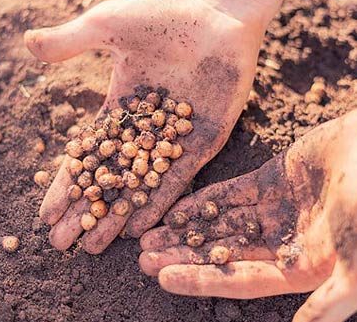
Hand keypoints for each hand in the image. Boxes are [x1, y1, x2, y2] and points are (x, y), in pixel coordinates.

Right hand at [24, 0, 286, 253]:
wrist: (219, 14)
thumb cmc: (165, 14)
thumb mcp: (109, 26)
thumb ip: (71, 41)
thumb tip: (27, 45)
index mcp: (122, 106)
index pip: (89, 154)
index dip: (67, 183)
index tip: (47, 212)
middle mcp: (147, 128)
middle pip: (111, 177)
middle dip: (87, 209)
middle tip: (64, 243)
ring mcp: (176, 138)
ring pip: (142, 185)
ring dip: (118, 215)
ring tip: (95, 245)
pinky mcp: (205, 141)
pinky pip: (179, 178)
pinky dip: (159, 202)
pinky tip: (139, 228)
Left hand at [139, 109, 356, 321]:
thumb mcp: (355, 260)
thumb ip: (332, 298)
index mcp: (298, 266)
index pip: (239, 278)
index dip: (200, 279)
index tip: (163, 277)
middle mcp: (280, 240)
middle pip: (221, 251)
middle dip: (182, 253)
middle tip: (143, 255)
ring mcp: (272, 208)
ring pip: (219, 221)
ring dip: (186, 227)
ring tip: (150, 232)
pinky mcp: (268, 180)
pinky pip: (229, 192)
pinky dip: (203, 199)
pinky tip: (177, 206)